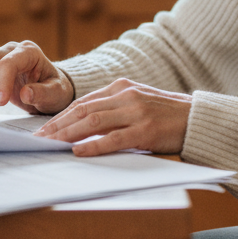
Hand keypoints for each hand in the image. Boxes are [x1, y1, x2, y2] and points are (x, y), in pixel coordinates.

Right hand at [0, 40, 74, 113]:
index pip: (9, 62)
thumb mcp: (56, 94)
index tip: (2, 102)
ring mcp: (1, 57)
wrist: (51, 90)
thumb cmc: (55, 89)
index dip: (3, 81)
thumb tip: (26, 93)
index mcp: (30, 53)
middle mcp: (13, 51)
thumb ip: (43, 93)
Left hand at [35, 78, 190, 155]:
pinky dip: (93, 146)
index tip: (43, 129)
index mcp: (122, 87)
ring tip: (51, 145)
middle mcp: (127, 95)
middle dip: (58, 125)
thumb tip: (83, 127)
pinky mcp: (146, 130)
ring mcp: (136, 112)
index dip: (61, 116)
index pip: (83, 101)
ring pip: (93, 122)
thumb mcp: (138, 104)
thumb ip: (115, 109)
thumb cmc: (167, 116)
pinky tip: (78, 152)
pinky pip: (113, 138)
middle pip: (83, 110)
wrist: (198, 119)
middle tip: (39, 139)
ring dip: (68, 135)